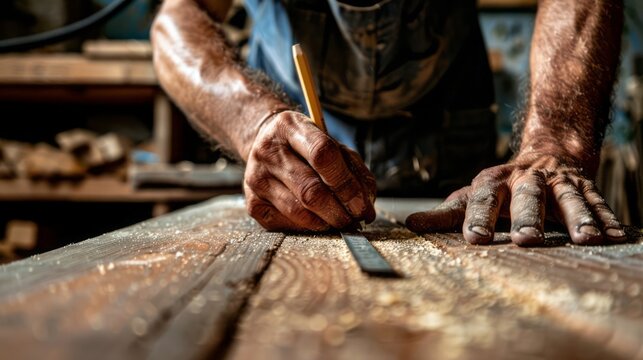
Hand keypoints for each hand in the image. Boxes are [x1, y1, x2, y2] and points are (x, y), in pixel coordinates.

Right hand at [244, 110, 375, 230]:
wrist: (266, 144)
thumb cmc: (306, 146)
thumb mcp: (330, 142)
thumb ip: (352, 168)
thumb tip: (366, 203)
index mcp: (290, 126)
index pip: (322, 154)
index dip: (346, 183)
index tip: (363, 204)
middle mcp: (268, 150)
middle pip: (311, 190)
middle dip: (340, 211)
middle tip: (356, 219)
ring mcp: (256, 177)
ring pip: (299, 211)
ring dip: (327, 222)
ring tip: (341, 221)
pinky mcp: (252, 202)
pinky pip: (286, 223)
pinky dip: (308, 226)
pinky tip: (318, 220)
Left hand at [405, 153, 625, 245]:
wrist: (544, 155)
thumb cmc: (500, 188)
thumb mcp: (471, 197)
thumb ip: (445, 214)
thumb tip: (409, 225)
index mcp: (494, 183)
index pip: (483, 199)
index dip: (478, 218)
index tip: (475, 241)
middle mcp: (526, 180)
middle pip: (528, 196)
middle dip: (528, 217)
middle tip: (526, 241)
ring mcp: (558, 182)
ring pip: (570, 197)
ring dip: (578, 217)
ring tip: (587, 240)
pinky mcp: (584, 186)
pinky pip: (598, 201)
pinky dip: (608, 218)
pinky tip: (616, 237)